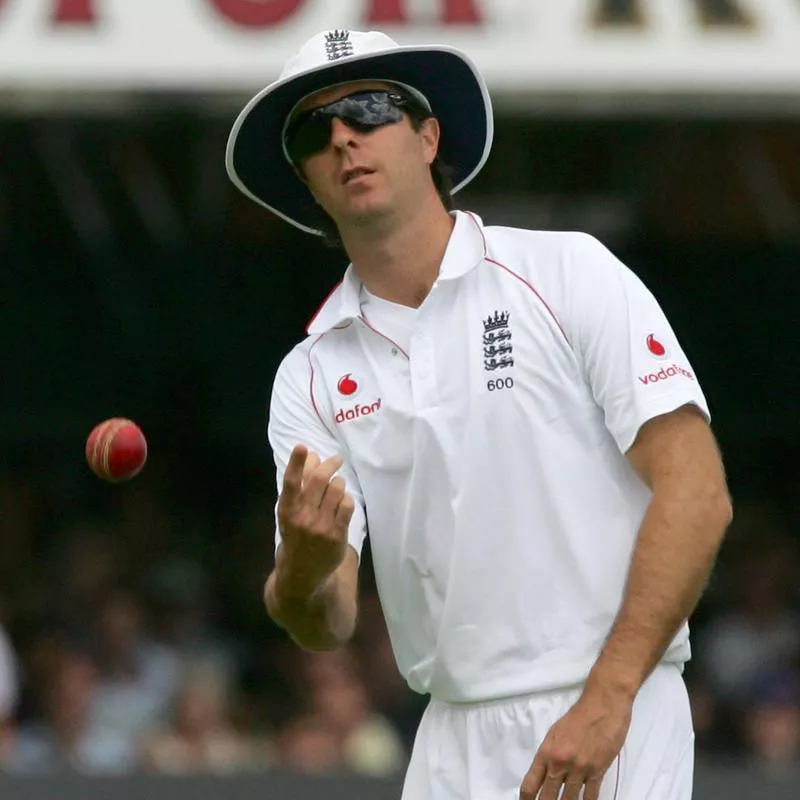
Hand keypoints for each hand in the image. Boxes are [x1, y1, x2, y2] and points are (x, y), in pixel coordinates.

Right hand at [276, 444, 353, 589]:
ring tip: (337, 485)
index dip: (296, 463)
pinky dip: (346, 498)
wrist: (302, 572)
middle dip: (330, 464)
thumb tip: (312, 456)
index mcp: (286, 510)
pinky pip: (347, 505)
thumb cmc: (296, 534)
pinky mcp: (336, 535)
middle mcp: (302, 517)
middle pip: (319, 480)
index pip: (290, 483)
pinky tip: (342, 502)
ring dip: (339, 482)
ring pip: (336, 489)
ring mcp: (320, 527)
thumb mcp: (291, 512)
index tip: (302, 447)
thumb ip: (300, 485)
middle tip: (336, 459)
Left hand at [519, 682, 632, 799]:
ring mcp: (579, 769)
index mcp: (546, 752)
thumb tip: (546, 776)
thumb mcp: (555, 733)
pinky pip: (590, 796)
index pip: (530, 784)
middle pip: (547, 797)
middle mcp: (560, 763)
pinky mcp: (598, 771)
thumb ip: (549, 756)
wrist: (602, 705)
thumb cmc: (578, 716)